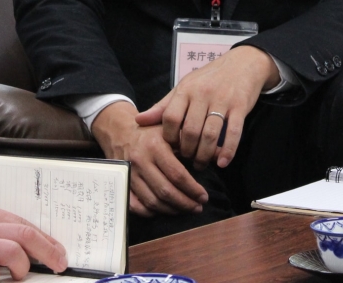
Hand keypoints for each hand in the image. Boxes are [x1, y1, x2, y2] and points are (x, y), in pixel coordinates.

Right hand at [92, 100, 208, 216]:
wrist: (121, 131)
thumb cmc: (153, 131)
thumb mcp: (173, 130)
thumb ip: (196, 142)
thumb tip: (221, 155)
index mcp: (155, 147)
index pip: (177, 175)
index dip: (192, 189)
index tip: (204, 197)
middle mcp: (140, 161)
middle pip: (165, 191)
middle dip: (185, 203)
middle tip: (198, 207)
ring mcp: (129, 174)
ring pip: (151, 201)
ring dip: (171, 210)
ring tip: (185, 209)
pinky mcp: (122, 183)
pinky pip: (135, 205)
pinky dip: (150, 212)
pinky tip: (163, 210)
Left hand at [136, 44, 277, 168]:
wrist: (243, 63)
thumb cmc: (209, 78)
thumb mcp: (184, 87)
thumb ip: (163, 106)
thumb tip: (138, 120)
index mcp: (186, 90)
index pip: (170, 118)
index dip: (169, 137)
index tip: (172, 147)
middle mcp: (203, 94)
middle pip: (190, 130)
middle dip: (187, 151)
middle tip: (188, 159)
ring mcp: (223, 100)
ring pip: (210, 134)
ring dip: (205, 154)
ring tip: (202, 163)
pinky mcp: (240, 106)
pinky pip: (233, 133)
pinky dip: (228, 151)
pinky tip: (223, 162)